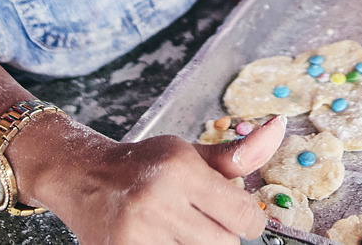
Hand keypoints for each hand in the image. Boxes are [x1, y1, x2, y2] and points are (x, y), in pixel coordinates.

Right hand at [24, 113, 285, 244]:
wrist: (83, 178)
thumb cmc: (145, 165)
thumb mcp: (190, 153)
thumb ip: (238, 155)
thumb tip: (278, 128)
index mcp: (180, 169)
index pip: (243, 215)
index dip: (249, 220)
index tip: (239, 216)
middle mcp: (157, 200)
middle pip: (224, 244)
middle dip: (221, 235)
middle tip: (202, 222)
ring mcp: (136, 234)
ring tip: (180, 231)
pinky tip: (164, 238)